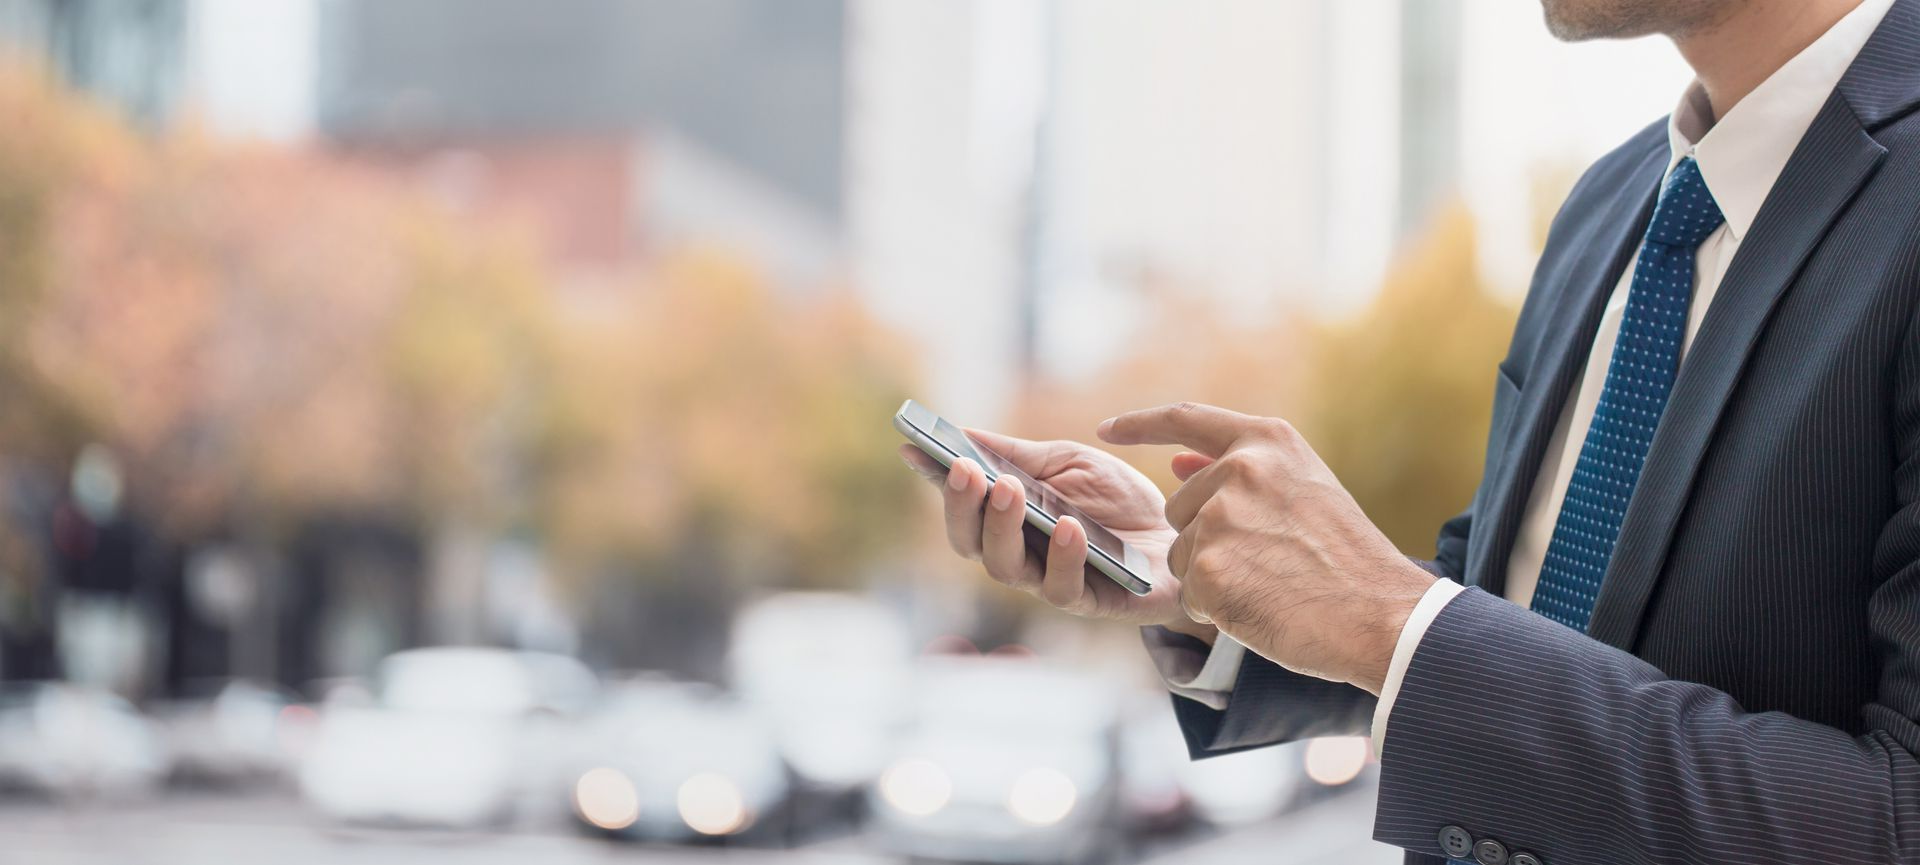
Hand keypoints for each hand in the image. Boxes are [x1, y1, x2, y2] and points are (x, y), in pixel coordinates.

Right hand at [899, 429, 1210, 638]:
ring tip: (1009, 490)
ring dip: (1003, 528)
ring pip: (1006, 570)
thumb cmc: (1117, 501)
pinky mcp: (1093, 602)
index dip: (936, 482)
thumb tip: (962, 433)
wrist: (1181, 532)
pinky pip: (1065, 588)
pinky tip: (1068, 525)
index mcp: (1008, 521)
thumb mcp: (1067, 463)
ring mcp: (1051, 581)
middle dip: (964, 506)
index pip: (961, 506)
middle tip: (968, 470)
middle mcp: (1020, 555)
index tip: (914, 449)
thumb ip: (1018, 454)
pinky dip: (1063, 556)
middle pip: (971, 544)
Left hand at [1099, 402, 1435, 692]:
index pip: (1184, 418)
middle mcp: (1238, 469)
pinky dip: (1218, 608)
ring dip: (1212, 575)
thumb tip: (1175, 464)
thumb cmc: (1348, 558)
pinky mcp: (1207, 568)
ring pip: (1181, 553)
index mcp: (1266, 442)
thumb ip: (1242, 472)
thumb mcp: (1303, 490)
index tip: (1107, 428)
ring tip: (1271, 583)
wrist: (1381, 615)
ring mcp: (1219, 517)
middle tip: (1267, 561)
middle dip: (1205, 538)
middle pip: (1179, 506)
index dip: (1139, 424)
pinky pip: (1190, 593)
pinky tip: (1263, 607)